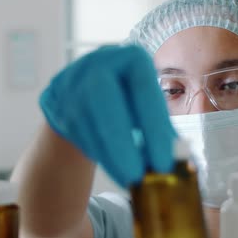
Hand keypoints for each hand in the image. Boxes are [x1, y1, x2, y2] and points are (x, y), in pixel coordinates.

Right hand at [40, 45, 175, 186]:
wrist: (85, 90)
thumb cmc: (128, 100)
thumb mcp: (148, 105)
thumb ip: (160, 127)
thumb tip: (181, 160)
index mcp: (130, 57)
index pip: (144, 90)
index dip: (154, 128)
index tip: (164, 163)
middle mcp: (98, 63)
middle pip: (106, 101)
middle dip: (122, 143)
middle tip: (137, 175)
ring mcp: (72, 81)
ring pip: (87, 120)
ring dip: (109, 155)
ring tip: (129, 179)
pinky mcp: (56, 100)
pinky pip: (75, 130)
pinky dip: (97, 154)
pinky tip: (114, 170)